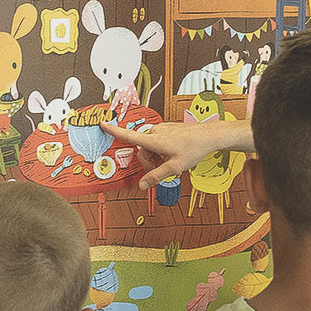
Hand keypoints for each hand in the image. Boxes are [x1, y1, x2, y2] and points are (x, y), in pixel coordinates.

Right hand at [103, 120, 248, 189]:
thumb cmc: (193, 149)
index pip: (129, 136)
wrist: (208, 136)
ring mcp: (161, 129)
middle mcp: (155, 131)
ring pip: (150, 146)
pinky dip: (162, 150)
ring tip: (172, 161)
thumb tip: (141, 186)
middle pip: (142, 150)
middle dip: (149, 162)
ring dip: (156, 156)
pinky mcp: (167, 128)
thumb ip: (156, 176)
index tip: (102, 124)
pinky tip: (175, 153)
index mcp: (154, 140)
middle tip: (163, 171)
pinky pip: (158, 141)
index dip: (114, 131)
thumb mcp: (175, 168)